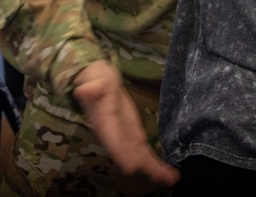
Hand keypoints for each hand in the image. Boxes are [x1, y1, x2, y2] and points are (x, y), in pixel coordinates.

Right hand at [72, 60, 179, 186]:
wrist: (99, 82)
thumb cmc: (96, 78)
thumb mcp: (94, 78)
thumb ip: (91, 85)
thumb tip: (84, 90)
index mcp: (103, 120)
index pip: (111, 137)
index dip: (120, 152)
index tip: (131, 166)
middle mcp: (113, 134)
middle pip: (128, 152)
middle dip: (143, 165)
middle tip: (159, 177)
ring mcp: (124, 137)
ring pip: (139, 155)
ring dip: (154, 168)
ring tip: (171, 179)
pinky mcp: (134, 136)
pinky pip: (144, 152)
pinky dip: (156, 164)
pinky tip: (170, 174)